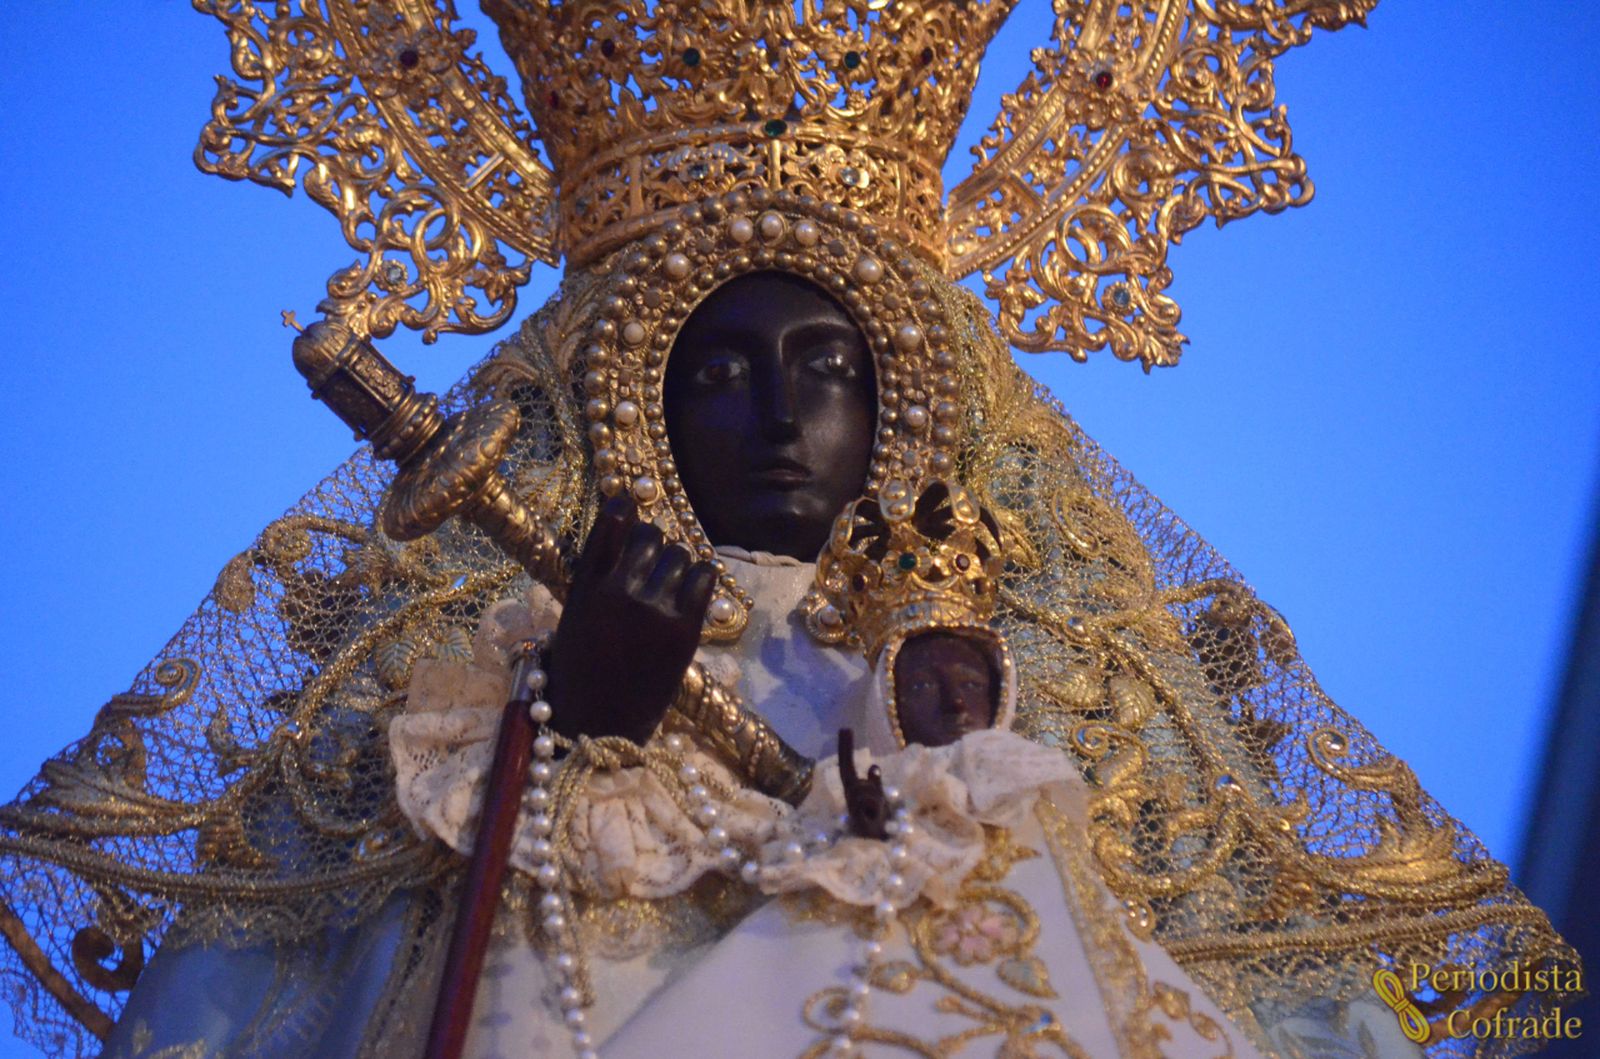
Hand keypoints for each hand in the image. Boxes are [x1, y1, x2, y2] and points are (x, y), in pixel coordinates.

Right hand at [545, 498, 717, 744]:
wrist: (600, 723)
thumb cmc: (582, 670)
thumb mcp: (574, 614)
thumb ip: (596, 573)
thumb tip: (626, 525)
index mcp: (586, 586)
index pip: (611, 524)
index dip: (624, 511)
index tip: (630, 508)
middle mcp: (619, 591)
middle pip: (651, 536)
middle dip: (654, 544)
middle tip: (654, 561)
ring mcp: (653, 609)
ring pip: (680, 555)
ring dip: (678, 562)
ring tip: (670, 581)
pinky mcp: (684, 629)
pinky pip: (705, 577)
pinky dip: (701, 576)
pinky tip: (692, 587)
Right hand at [838, 728, 888, 839]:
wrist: (878, 846)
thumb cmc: (879, 822)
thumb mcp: (879, 797)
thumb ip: (875, 783)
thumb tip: (873, 765)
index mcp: (854, 789)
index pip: (847, 765)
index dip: (845, 747)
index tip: (845, 728)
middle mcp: (850, 795)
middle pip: (849, 771)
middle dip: (848, 753)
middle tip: (846, 730)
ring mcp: (852, 805)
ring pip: (867, 790)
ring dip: (877, 799)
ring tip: (878, 815)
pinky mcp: (856, 816)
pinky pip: (866, 803)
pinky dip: (870, 804)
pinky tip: (870, 810)